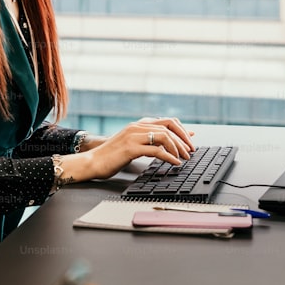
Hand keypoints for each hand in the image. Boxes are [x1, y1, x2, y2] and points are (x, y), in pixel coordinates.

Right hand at [57, 117, 195, 182]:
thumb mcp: (133, 144)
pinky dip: (169, 156)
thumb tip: (169, 143)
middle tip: (191, 152)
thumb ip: (149, 140)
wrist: (93, 161)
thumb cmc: (113, 155)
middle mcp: (137, 127)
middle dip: (183, 139)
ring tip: (184, 158)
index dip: (182, 130)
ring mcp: (133, 136)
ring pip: (164, 136)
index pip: (167, 121)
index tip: (191, 141)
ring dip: (178, 148)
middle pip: (169, 126)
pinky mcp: (131, 148)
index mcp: (138, 124)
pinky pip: (156, 150)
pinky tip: (174, 163)